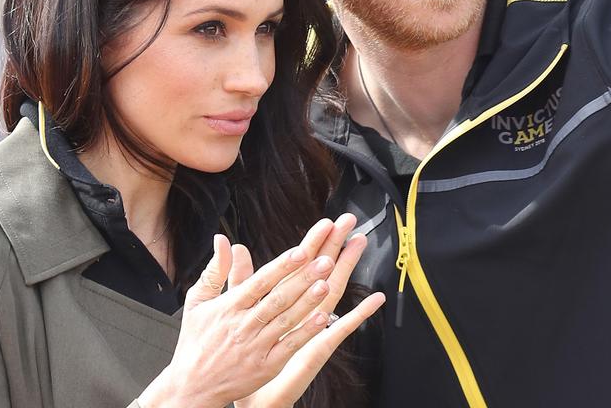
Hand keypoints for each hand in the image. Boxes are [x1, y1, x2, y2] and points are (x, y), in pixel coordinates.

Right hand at [137, 218, 342, 406]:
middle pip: (278, 298)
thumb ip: (215, 270)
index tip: (301, 250)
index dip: (281, 266)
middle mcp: (244, 325)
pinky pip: (290, 346)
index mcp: (229, 307)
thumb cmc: (195, 341)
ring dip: (308, 301)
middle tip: (326, 260)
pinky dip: (306, 332)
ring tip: (327, 283)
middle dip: (303, 278)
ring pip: (287, 320)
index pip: (259, 282)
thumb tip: (222, 239)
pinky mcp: (266, 367)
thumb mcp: (197, 302)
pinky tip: (324, 318)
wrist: (192, 386)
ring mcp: (256, 347)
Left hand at [235, 214, 386, 407]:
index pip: (301, 264)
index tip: (325, 221)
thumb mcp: (239, 311)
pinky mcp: (318, 347)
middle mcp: (303, 311)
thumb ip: (240, 279)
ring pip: (334, 291)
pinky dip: (359, 314)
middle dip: (335, 244)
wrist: (249, 394)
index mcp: (285, 300)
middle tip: (349, 221)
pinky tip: (375, 300)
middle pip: (322, 271)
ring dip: (348, 268)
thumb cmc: (245, 356)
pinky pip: (341, 329)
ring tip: (360, 245)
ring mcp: (314, 328)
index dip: (313, 241)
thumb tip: (235, 248)